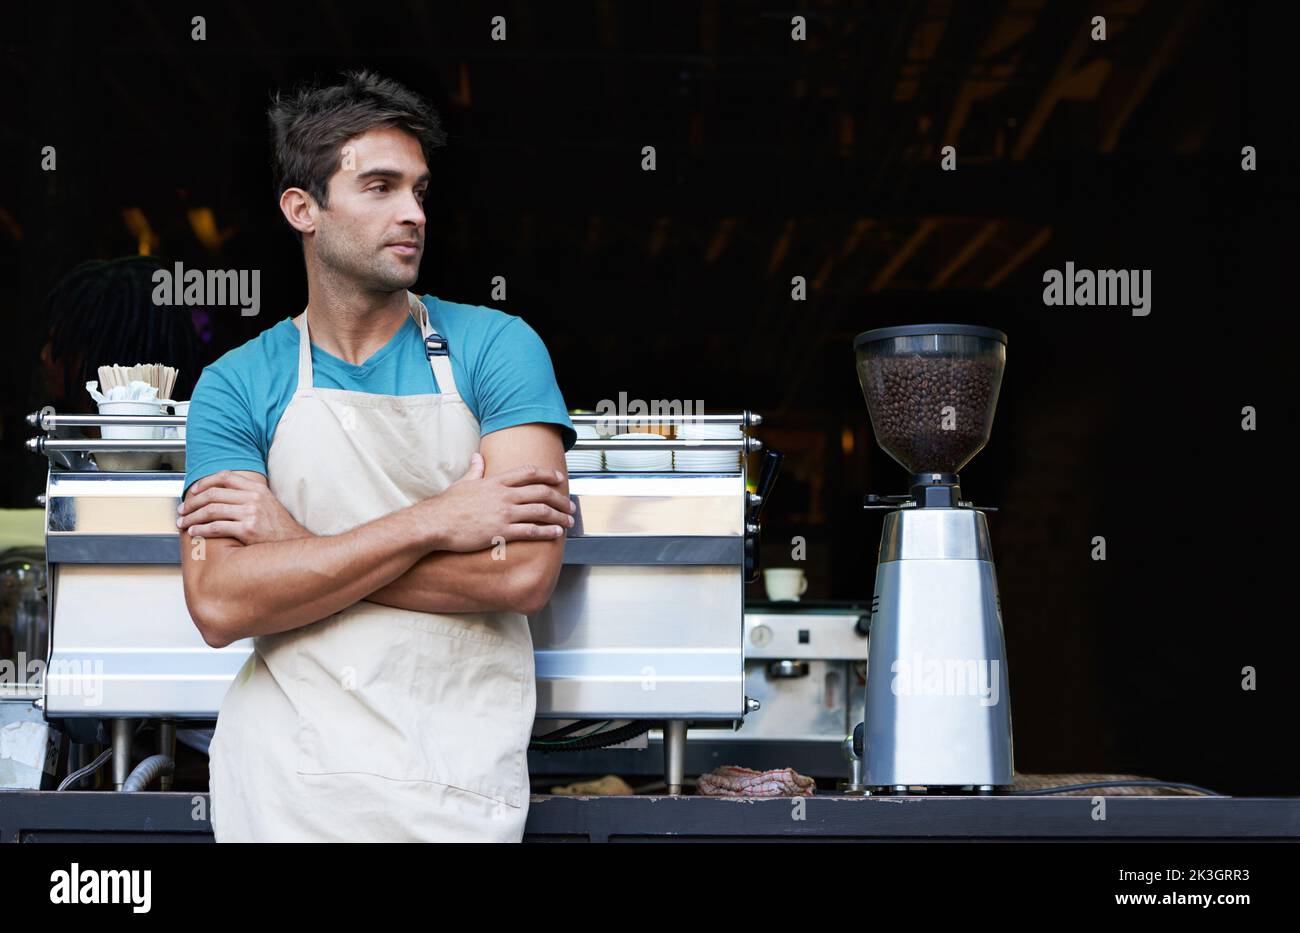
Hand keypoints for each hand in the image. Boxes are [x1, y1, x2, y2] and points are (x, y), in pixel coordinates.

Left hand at [178, 470, 312, 544]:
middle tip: (182, 510)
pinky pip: (216, 527)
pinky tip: (194, 532)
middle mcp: (253, 498)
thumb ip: (249, 496)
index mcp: (257, 489)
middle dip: (192, 502)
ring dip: (192, 516)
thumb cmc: (280, 527)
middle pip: (213, 494)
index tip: (193, 491)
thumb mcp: (268, 503)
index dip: (205, 482)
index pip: (225, 477)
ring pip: (211, 510)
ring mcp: (251, 513)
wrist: (294, 544)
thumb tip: (223, 495)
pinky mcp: (247, 530)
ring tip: (184, 522)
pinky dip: (201, 529)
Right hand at [424, 453, 574, 551]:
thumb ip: (475, 470)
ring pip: (541, 511)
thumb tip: (477, 457)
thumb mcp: (462, 483)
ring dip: (559, 516)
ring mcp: (504, 513)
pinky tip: (556, 533)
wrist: (435, 524)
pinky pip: (531, 530)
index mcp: (496, 482)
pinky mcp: (502, 532)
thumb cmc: (447, 506)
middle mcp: (504, 495)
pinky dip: (548, 532)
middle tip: (570, 505)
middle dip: (560, 498)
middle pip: (541, 492)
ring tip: (569, 521)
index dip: (547, 474)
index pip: (528, 473)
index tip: (559, 478)